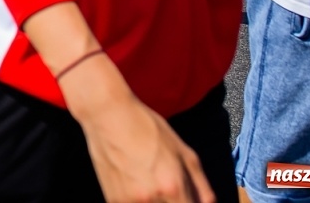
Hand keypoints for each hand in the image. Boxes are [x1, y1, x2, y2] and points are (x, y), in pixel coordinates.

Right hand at [75, 85, 212, 202]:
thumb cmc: (148, 128)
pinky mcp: (112, 200)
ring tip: (151, 184)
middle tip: (170, 191)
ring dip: (157, 202)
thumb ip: (202, 187)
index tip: (187, 199)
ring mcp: (129, 201)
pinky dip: (139, 202)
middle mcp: (151, 199)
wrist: (108, 116)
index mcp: (173, 187)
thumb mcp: (185, 152)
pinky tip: (137, 185)